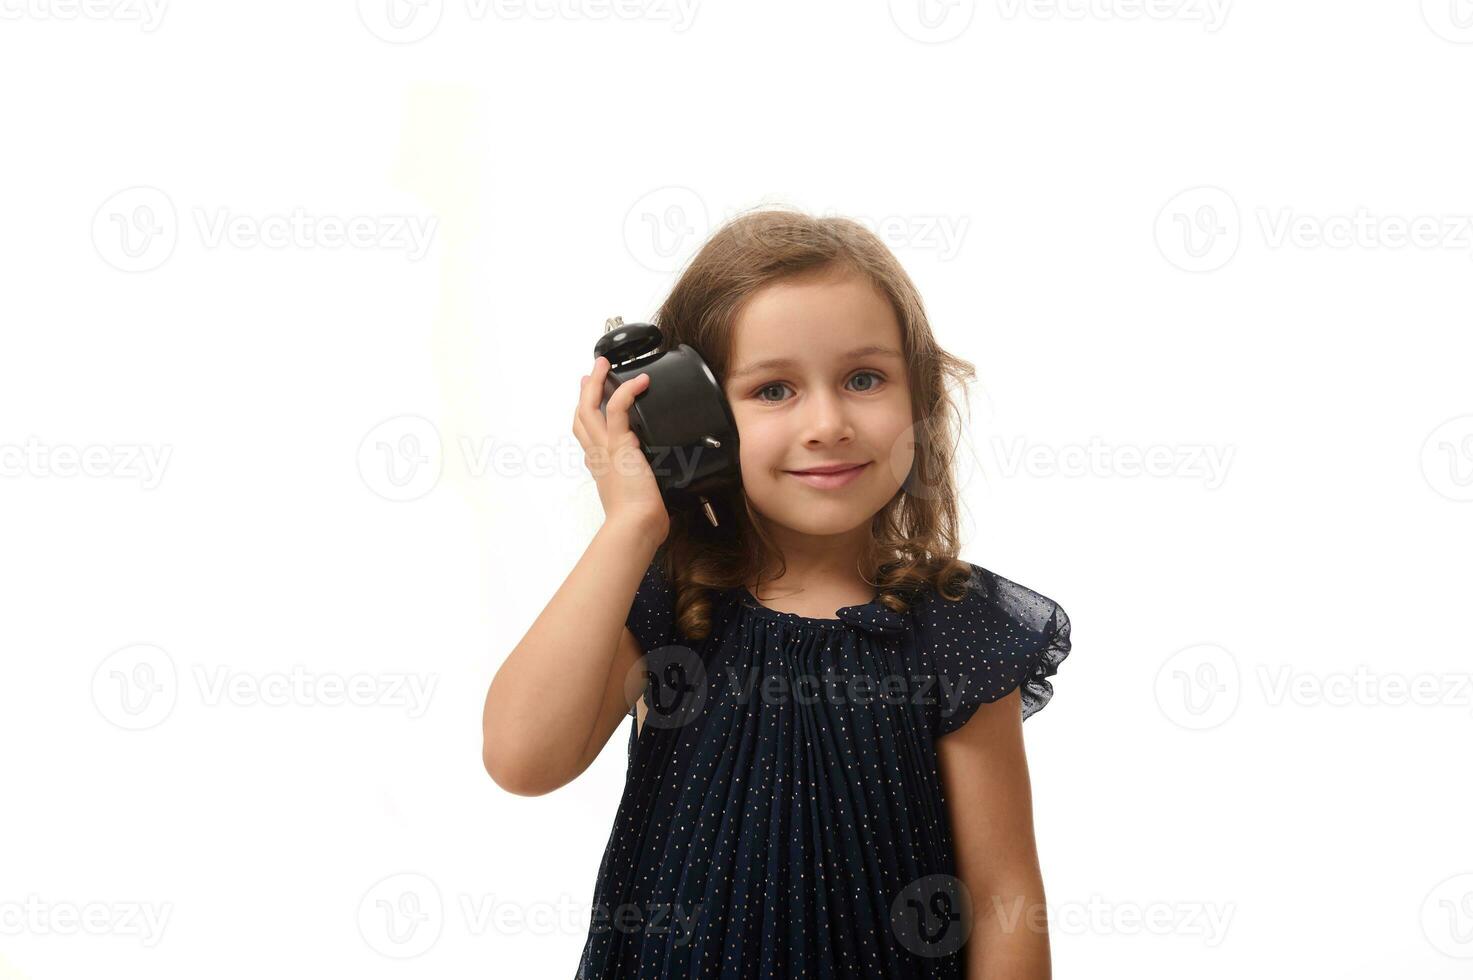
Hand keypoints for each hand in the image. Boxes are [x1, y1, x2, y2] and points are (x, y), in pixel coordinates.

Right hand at [573, 356, 669, 547]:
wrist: (635, 526)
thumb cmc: (639, 520)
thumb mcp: (640, 497)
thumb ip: (646, 486)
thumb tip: (664, 490)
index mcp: (602, 467)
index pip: (588, 435)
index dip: (587, 414)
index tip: (591, 400)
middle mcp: (598, 455)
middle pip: (581, 416)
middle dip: (585, 391)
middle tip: (592, 372)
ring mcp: (606, 449)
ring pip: (590, 407)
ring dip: (597, 382)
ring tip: (604, 364)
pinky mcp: (619, 445)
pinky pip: (618, 409)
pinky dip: (627, 390)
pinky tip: (640, 380)